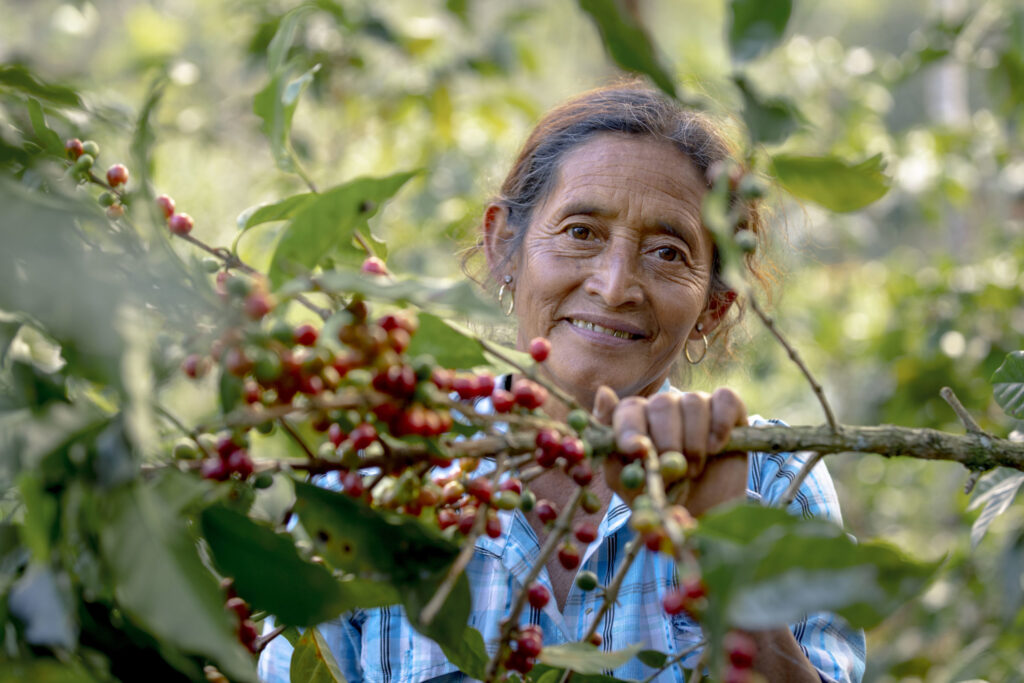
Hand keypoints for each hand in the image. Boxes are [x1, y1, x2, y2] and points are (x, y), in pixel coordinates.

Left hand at [593, 385, 748, 515]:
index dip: (631, 430)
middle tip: (676, 471)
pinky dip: (721, 423)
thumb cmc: (659, 497)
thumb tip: (604, 392)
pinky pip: (725, 399)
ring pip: (693, 402)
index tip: (639, 452)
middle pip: (662, 404)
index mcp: (636, 419)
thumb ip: (610, 442)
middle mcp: (665, 407)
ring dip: (694, 442)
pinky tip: (716, 447)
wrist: (703, 516)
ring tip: (693, 469)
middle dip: (668, 442)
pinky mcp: (728, 411)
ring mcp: (696, 406)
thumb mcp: (626, 481)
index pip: (629, 409)